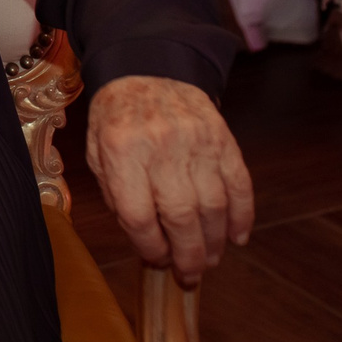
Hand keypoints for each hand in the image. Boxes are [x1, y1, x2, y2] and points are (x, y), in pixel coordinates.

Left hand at [84, 75, 252, 283]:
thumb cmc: (117, 116)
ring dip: (215, 242)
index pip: (138, 214)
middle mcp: (161, 146)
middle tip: (190, 274)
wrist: (147, 66)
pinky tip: (237, 237)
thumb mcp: (97, 150)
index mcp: (121, 150)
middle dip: (188, 255)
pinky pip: (240, 185)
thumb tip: (143, 239)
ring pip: (214, 206)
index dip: (149, 246)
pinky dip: (243, 216)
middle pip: (181, 216)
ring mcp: (196, 141)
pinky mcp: (223, 138)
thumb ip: (115, 193)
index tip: (156, 259)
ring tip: (209, 260)